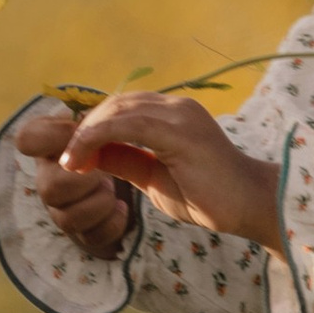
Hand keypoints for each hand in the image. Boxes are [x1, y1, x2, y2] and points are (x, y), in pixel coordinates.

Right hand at [13, 102, 134, 258]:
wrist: (140, 170)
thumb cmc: (117, 140)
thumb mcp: (109, 122)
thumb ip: (98, 117)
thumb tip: (90, 125)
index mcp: (50, 146)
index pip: (27, 138)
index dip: (53, 136)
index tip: (81, 132)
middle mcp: (48, 178)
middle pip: (47, 189)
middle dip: (84, 181)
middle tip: (105, 170)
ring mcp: (62, 209)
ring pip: (66, 220)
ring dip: (99, 203)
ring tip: (114, 190)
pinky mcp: (82, 232)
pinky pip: (90, 238)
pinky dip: (113, 223)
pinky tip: (122, 208)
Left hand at [51, 89, 284, 255]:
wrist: (250, 207)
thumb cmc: (209, 197)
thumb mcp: (152, 177)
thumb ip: (124, 160)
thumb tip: (89, 154)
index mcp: (172, 114)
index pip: (121, 109)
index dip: (91, 127)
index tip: (68, 153)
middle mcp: (175, 106)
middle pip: (114, 105)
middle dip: (83, 129)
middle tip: (63, 158)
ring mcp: (179, 114)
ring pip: (116, 111)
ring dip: (85, 135)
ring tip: (67, 162)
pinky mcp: (178, 130)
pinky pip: (126, 125)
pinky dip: (96, 138)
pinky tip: (80, 159)